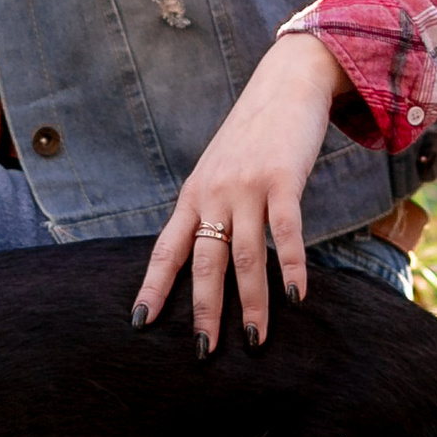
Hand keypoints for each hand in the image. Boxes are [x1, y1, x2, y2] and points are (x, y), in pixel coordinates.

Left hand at [132, 32, 343, 352]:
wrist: (284, 84)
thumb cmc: (252, 136)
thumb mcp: (218, 171)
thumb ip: (211, 209)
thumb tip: (207, 257)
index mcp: (194, 195)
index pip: (166, 249)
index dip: (153, 286)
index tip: (139, 323)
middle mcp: (214, 193)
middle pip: (204, 261)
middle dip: (203, 310)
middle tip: (204, 351)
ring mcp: (247, 186)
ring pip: (245, 256)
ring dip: (251, 302)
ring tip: (254, 340)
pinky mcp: (282, 179)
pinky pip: (286, 232)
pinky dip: (291, 267)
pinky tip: (296, 297)